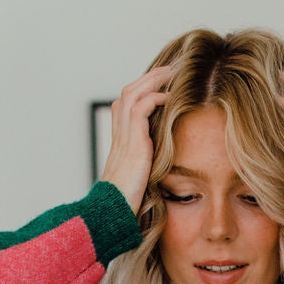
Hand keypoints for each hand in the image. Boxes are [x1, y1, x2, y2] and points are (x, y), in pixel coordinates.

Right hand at [100, 64, 174, 213]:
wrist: (112, 214)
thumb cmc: (126, 205)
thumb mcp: (139, 182)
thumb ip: (148, 170)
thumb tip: (163, 171)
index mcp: (120, 143)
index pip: (126, 106)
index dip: (141, 91)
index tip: (160, 84)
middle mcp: (119, 136)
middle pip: (128, 93)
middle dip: (148, 78)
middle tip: (168, 69)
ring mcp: (123, 138)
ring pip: (132, 94)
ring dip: (152, 80)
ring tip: (171, 73)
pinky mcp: (132, 143)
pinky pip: (140, 109)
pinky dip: (154, 98)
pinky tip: (169, 97)